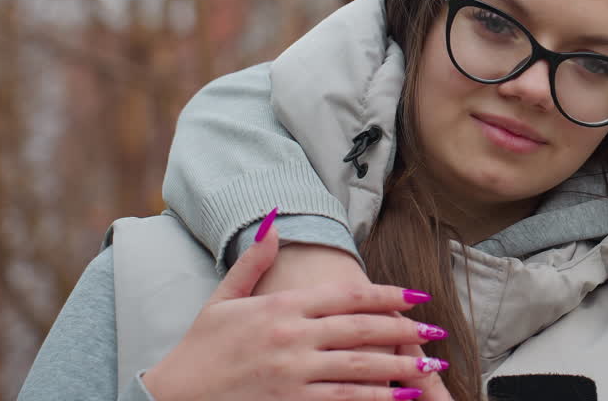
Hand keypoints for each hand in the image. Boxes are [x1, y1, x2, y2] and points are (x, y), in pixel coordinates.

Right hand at [141, 221, 454, 400]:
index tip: (417, 295)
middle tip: (436, 330)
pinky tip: (401, 397)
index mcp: (281, 308)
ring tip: (430, 367)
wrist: (170, 399)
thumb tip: (275, 223)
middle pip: (362, 329)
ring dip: (401, 366)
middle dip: (405, 329)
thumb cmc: (199, 350)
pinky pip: (344, 400)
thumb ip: (254, 263)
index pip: (346, 296)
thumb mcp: (223, 299)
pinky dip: (377, 398)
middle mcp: (292, 338)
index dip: (387, 294)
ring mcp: (293, 374)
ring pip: (360, 367)